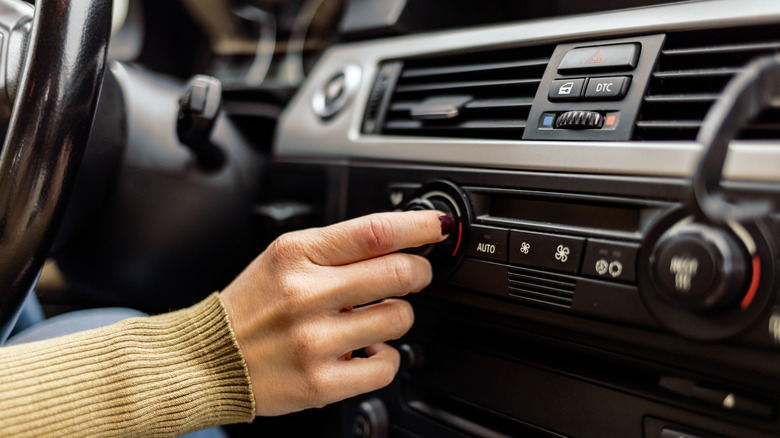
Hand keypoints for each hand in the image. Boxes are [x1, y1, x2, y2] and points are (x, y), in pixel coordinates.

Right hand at [220, 210, 448, 415]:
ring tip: (373, 319)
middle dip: (420, 272)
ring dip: (397, 316)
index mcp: (296, 255)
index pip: (373, 231)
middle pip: (398, 273)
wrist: (210, 360)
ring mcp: (313, 340)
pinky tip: (366, 351)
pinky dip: (387, 358)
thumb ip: (335, 249)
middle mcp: (305, 294)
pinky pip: (387, 366)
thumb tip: (398, 241)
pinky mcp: (321, 382)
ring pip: (399, 318)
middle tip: (415, 274)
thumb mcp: (283, 259)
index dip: (418, 227)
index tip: (438, 227)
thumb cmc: (252, 307)